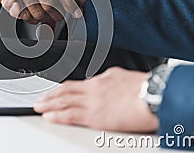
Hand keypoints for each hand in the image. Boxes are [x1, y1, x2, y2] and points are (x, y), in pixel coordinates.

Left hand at [34, 67, 158, 132]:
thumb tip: (107, 81)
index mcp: (102, 80)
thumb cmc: (147, 87)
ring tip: (39, 107)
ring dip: (49, 104)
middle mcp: (94, 88)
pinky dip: (57, 115)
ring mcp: (92, 101)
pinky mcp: (94, 116)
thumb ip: (112, 80)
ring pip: (64, 101)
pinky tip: (49, 117)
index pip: (78, 84)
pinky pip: (70, 115)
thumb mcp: (125, 77)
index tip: (58, 91)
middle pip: (66, 91)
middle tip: (40, 99)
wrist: (154, 95)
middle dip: (51, 95)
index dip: (64, 89)